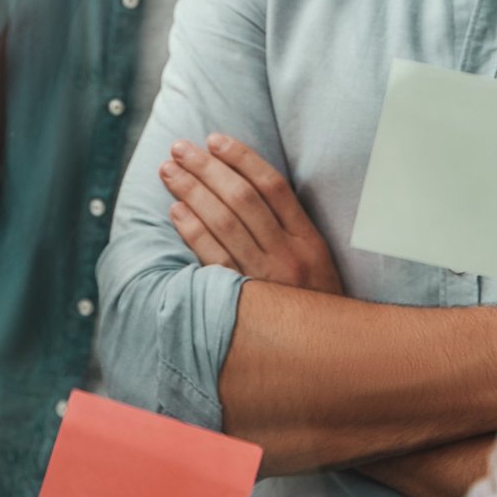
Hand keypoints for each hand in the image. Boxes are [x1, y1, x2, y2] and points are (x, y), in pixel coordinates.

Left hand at [161, 134, 343, 296]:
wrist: (328, 357)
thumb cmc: (314, 301)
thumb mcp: (317, 260)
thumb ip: (289, 226)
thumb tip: (246, 185)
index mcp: (309, 240)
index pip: (273, 186)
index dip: (242, 158)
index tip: (215, 139)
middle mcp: (288, 256)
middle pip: (242, 199)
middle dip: (207, 168)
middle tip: (180, 149)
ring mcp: (265, 279)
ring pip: (223, 224)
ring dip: (191, 192)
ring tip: (168, 172)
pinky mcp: (243, 301)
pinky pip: (212, 259)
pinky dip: (192, 231)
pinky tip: (175, 211)